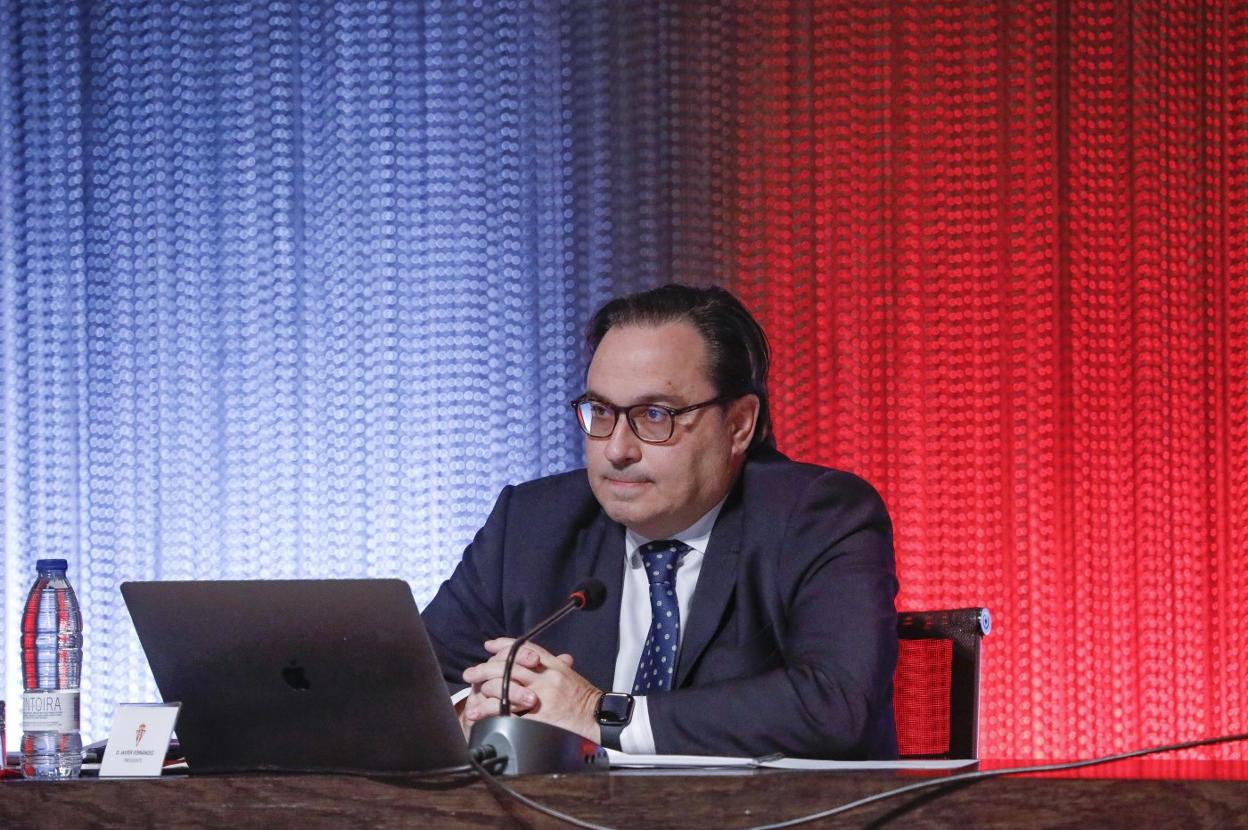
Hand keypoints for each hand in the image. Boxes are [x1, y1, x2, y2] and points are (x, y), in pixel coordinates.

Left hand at [462, 638, 602, 742]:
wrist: (600, 718)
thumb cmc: (585, 700)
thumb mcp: (569, 676)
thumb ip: (550, 668)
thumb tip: (530, 661)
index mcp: (554, 665)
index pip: (526, 647)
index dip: (505, 645)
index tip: (489, 646)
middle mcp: (547, 676)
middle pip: (510, 665)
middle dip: (485, 669)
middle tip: (471, 674)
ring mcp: (544, 696)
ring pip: (506, 686)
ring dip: (485, 692)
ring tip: (472, 701)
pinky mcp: (541, 716)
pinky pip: (511, 713)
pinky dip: (493, 714)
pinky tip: (482, 716)